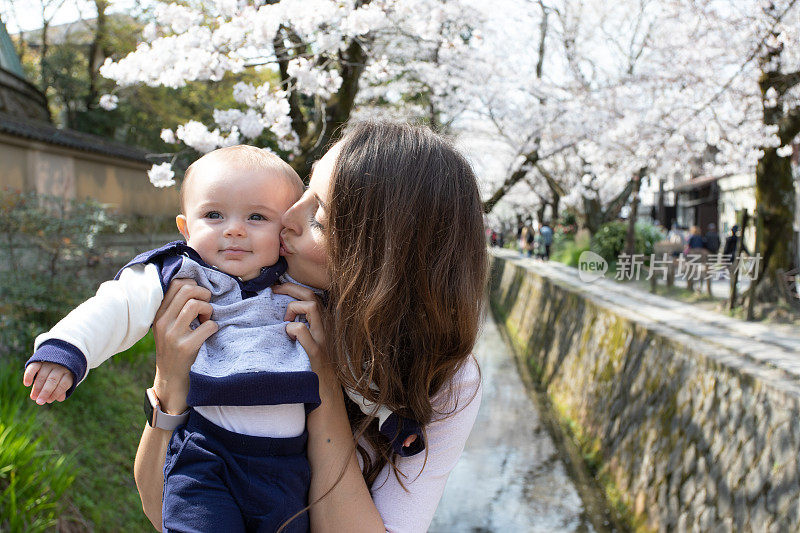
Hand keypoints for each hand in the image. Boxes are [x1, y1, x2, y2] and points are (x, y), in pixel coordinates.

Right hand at [23, 362, 73, 404]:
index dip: (56, 393)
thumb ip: (62, 388)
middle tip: (39, 402)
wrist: (60, 352)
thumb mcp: (66, 379)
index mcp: (69, 372)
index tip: (48, 401)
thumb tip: (60, 399)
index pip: (64, 384)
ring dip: (37, 387)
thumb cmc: (62, 372)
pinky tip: (27, 384)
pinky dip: (29, 375)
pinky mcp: (39, 359)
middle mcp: (60, 366)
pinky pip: (33, 367)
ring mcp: (49, 362)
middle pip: (52, 380)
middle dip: (45, 392)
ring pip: (42, 375)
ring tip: (33, 397)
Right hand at [152, 278, 216, 413]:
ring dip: (209, 310)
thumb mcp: (169, 326)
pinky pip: (208, 326)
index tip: (199, 297)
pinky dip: (214, 327)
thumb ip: (177, 307)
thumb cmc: (176, 348)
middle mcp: (163, 322)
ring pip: (196, 305)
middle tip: (207, 308)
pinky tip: (209, 334)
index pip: (176, 283)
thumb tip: (198, 285)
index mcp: (159, 314)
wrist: (171, 379)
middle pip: (187, 290)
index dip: (194, 285)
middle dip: (204, 294)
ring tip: (206, 320)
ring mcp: (173, 335)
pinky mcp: (185, 347)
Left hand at [272, 283, 337, 395]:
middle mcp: (325, 327)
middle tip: (274, 291)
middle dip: (290, 288)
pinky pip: (302, 331)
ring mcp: (322, 339)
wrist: (326, 394)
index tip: (277, 288)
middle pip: (311, 296)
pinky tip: (288, 337)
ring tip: (285, 322)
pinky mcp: (316, 352)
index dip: (294, 287)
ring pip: (311, 307)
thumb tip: (282, 315)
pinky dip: (292, 329)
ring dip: (293, 308)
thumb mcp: (309, 343)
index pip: (312, 295)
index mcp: (323, 324)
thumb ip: (303, 327)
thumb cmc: (313, 368)